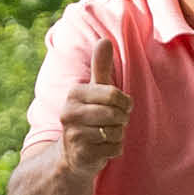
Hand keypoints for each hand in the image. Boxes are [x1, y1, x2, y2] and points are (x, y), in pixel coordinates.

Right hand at [51, 33, 130, 171]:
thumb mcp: (94, 90)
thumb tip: (104, 40)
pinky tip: (102, 148)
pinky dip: (114, 149)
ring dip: (117, 135)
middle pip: (115, 114)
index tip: (120, 106)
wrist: (72, 154)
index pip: (113, 94)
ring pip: (116, 132)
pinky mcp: (82, 154)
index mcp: (74, 94)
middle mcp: (69, 113)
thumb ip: (100, 66)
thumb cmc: (90, 116)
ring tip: (105, 135)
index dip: (124, 102)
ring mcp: (74, 135)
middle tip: (113, 122)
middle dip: (121, 120)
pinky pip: (114, 149)